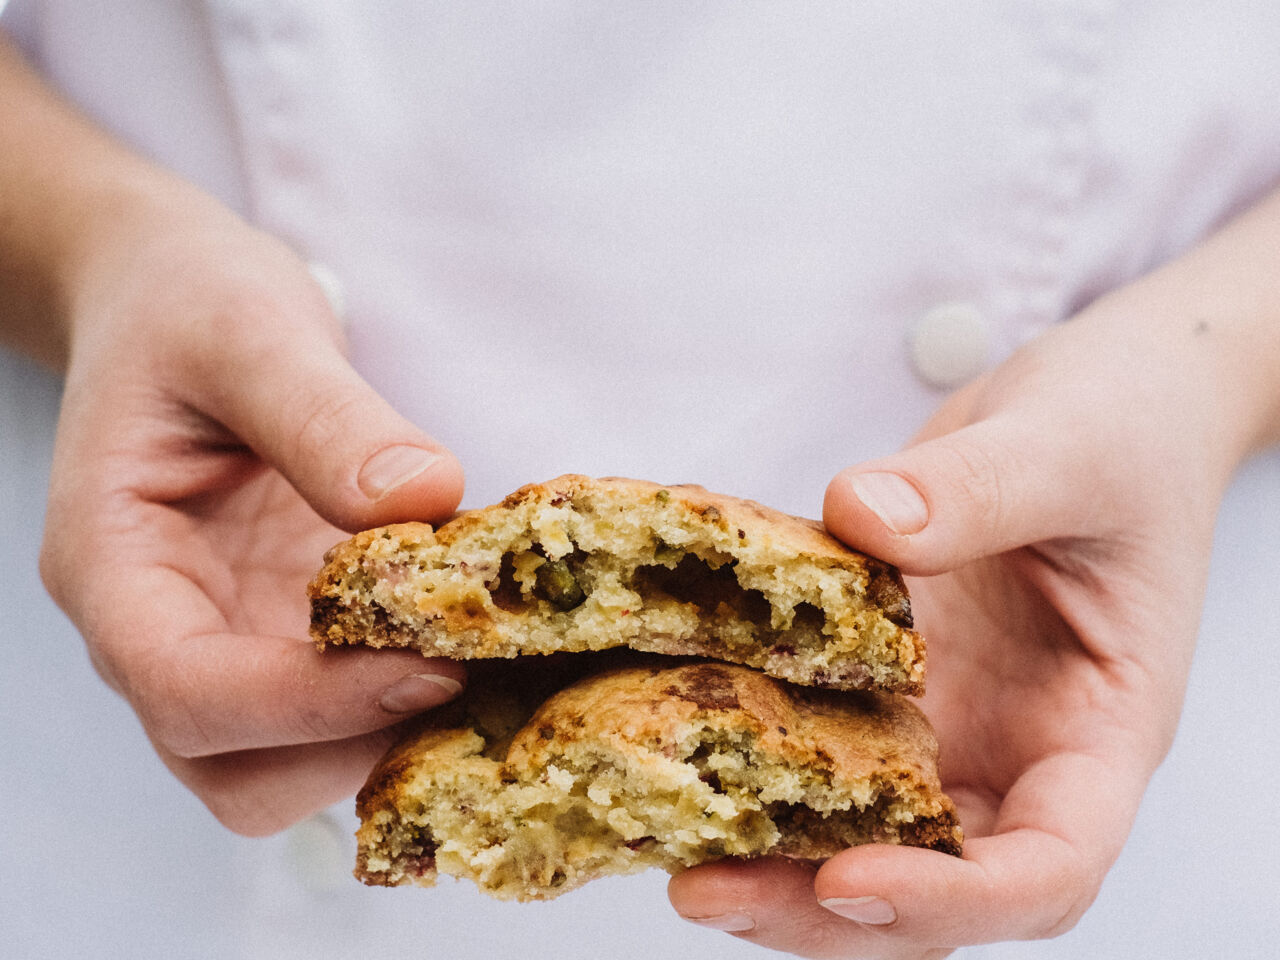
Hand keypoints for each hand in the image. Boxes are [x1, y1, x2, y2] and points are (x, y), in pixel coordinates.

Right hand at [37, 185, 466, 834]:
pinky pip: (338, 719)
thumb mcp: (248, 332)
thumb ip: (323, 415)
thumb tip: (425, 496)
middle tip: (476, 673)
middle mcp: (159, 630)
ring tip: (490, 666)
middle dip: (354, 744)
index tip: (434, 663)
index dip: (309, 702)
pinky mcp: (283, 637)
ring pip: (288, 769)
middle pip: (235, 770)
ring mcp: (224, 644)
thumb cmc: (189, 307)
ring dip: (388, 742)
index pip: (186, 688)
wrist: (175, 303)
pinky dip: (407, 708)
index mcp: (114, 565)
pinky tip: (478, 647)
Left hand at [667, 247, 1276, 955]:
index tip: (850, 877)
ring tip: (672, 845)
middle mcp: (1015, 750)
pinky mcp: (879, 679)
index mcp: (1099, 727)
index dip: (954, 895)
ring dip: (769, 854)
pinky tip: (670, 738)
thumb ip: (979, 488)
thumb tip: (858, 518)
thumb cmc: (1121, 430)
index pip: (1050, 863)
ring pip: (859, 832)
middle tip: (707, 888)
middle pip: (933, 883)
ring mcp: (942, 720)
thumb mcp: (1068, 449)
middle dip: (822, 907)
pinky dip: (749, 755)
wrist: (1089, 405)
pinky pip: (812, 738)